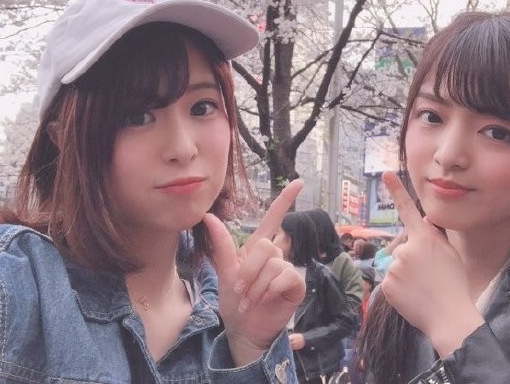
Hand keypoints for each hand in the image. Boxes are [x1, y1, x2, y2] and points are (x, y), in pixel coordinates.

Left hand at [203, 179, 305, 365]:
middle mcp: (275, 255)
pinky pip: (284, 275)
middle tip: (240, 290)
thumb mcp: (224, 272)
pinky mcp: (295, 284)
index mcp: (258, 248)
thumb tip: (208, 215)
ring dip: (256, 285)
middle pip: (265, 244)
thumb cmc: (234, 301)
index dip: (286, 199)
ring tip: (250, 299)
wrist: (243, 328)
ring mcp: (286, 268)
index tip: (300, 181)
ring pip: (273, 262)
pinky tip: (264, 300)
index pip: (273, 218)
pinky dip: (269, 289)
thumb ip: (221, 244)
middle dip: (248, 270)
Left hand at [380, 171, 483, 356]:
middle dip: (412, 258)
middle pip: (404, 248)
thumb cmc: (454, 285)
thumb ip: (435, 236)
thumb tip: (424, 221)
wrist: (449, 316)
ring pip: (396, 265)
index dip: (396, 190)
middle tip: (429, 276)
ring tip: (423, 288)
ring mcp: (395, 266)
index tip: (385, 174)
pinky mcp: (386, 284)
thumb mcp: (450, 254)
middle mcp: (406, 249)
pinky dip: (399, 288)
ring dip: (406, 274)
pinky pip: (390, 281)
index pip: (408, 210)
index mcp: (425, 239)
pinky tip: (413, 296)